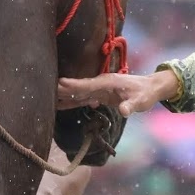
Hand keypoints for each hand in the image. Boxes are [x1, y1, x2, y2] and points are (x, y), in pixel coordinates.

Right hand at [57, 69, 178, 115]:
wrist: (150, 88)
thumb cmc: (145, 94)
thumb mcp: (140, 101)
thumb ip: (130, 106)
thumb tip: (123, 111)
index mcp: (107, 83)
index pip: (87, 85)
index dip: (73, 86)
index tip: (59, 84)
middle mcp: (100, 84)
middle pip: (78, 87)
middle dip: (62, 89)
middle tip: (44, 90)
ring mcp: (99, 89)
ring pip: (78, 93)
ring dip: (64, 96)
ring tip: (47, 99)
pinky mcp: (99, 95)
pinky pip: (83, 98)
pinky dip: (71, 101)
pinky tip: (60, 105)